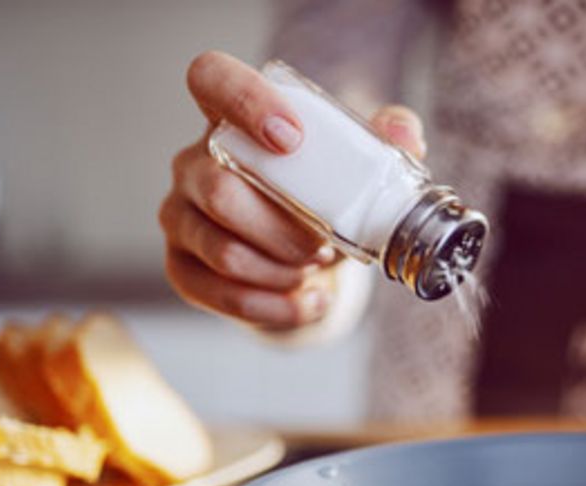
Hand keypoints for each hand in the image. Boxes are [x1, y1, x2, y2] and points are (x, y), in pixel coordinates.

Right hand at [159, 50, 425, 328]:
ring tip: (317, 269)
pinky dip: (276, 306)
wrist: (309, 257)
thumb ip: (384, 141)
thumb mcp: (357, 166)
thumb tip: (405, 133)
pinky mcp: (182, 267)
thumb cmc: (324, 196)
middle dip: (284, 228)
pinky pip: (219, 294)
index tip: (292, 139)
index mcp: (233, 119)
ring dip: (282, 270)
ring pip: (222, 250)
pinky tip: (310, 302)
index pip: (211, 78)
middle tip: (325, 243)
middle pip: (219, 190)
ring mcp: (180, 215)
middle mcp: (194, 163)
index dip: (244, 101)